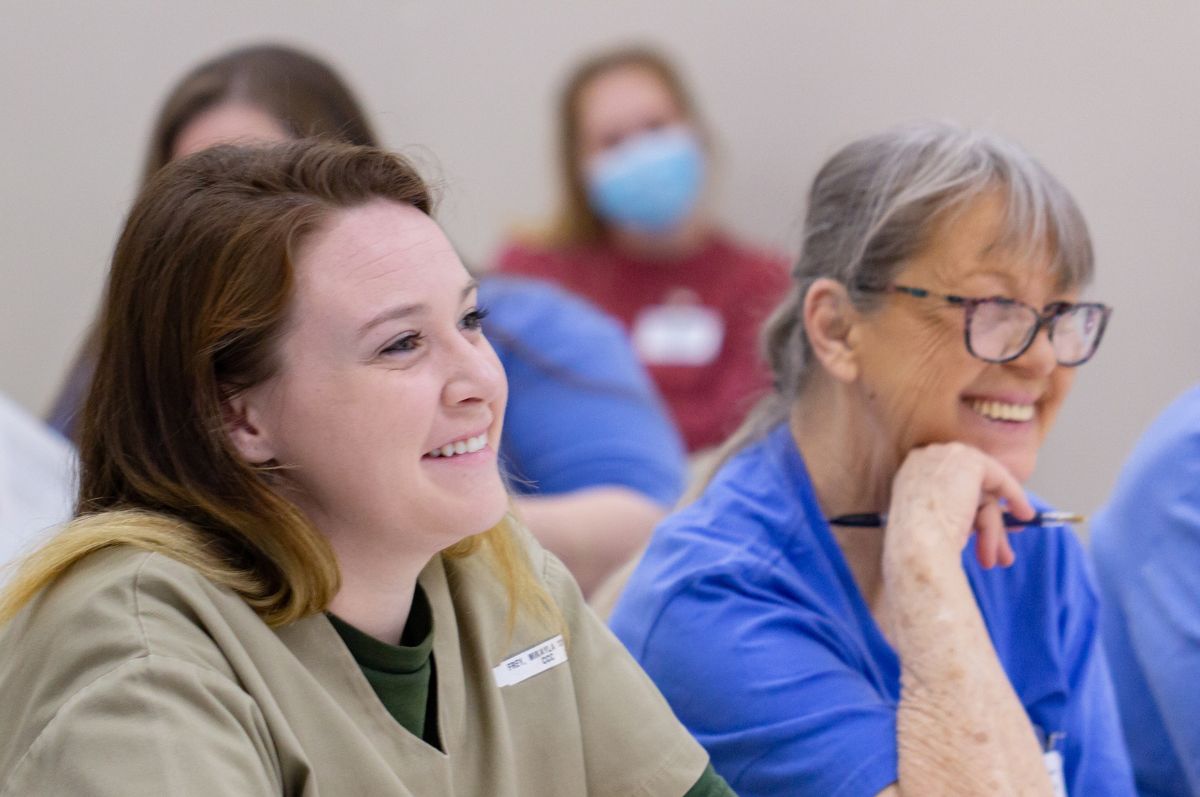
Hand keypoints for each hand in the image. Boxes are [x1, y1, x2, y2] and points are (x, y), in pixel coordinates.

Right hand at [885, 443, 1035, 571]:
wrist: (917, 542)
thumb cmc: (918, 544)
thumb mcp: (932, 523)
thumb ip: (953, 512)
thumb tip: (980, 518)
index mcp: (909, 474)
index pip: (946, 484)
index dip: (969, 506)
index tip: (983, 526)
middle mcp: (923, 458)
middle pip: (965, 487)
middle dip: (987, 519)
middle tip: (1001, 549)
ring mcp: (945, 456)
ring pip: (981, 492)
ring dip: (993, 529)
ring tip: (1001, 559)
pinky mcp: (969, 460)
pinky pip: (998, 478)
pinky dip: (1014, 496)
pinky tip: (1025, 514)